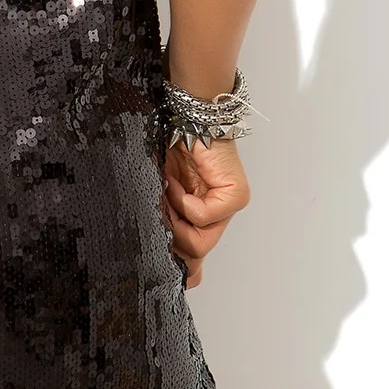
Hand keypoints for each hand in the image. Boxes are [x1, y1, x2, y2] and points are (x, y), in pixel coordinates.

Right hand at [162, 137, 250, 288]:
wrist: (185, 116)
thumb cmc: (168, 147)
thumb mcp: (158, 192)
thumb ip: (161, 220)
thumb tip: (153, 259)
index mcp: (198, 218)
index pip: (197, 259)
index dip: (184, 270)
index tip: (163, 273)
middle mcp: (216, 217)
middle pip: (195, 255)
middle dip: (170, 242)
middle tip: (156, 214)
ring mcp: (228, 208)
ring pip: (200, 243)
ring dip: (173, 220)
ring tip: (164, 193)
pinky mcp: (235, 196)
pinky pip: (202, 216)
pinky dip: (181, 201)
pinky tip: (174, 181)